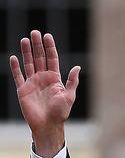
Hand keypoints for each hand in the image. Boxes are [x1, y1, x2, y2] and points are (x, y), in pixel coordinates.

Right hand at [8, 30, 80, 157]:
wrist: (48, 125)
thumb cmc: (60, 113)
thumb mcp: (69, 96)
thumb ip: (72, 81)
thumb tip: (77, 67)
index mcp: (55, 79)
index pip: (52, 59)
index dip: (50, 48)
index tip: (47, 36)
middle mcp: (43, 79)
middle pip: (40, 58)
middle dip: (37, 45)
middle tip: (34, 32)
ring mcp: (32, 83)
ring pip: (29, 63)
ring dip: (26, 52)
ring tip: (24, 39)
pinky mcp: (23, 89)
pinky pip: (18, 75)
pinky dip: (15, 67)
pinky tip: (14, 57)